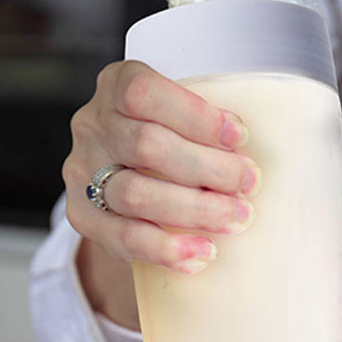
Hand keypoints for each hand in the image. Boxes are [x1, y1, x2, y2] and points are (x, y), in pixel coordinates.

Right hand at [63, 60, 259, 274]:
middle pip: (148, 145)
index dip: (196, 116)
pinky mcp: (84, 218)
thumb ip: (206, 130)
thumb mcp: (182, 123)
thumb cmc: (171, 149)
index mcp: (116, 88)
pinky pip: (124, 238)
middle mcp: (93, 127)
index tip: (239, 138)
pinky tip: (203, 253)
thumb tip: (259, 160)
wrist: (128, 193)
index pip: (144, 92)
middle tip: (248, 184)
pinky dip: (168, 249)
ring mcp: (82, 173)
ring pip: (137, 194)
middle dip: (207, 168)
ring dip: (195, 209)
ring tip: (236, 220)